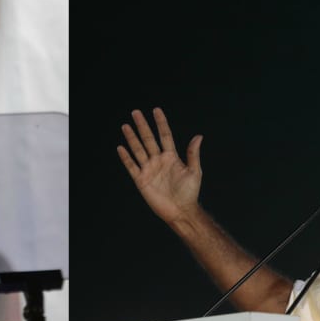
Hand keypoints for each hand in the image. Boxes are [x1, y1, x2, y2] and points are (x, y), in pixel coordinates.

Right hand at [117, 107, 203, 223]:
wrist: (180, 210)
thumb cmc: (189, 192)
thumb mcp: (195, 172)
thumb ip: (193, 154)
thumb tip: (198, 136)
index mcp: (171, 157)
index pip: (164, 135)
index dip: (160, 123)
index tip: (156, 110)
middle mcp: (158, 160)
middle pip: (148, 139)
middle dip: (142, 125)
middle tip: (136, 112)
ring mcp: (148, 169)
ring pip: (138, 149)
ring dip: (131, 138)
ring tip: (126, 126)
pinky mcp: (141, 180)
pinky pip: (131, 166)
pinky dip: (126, 157)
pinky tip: (121, 148)